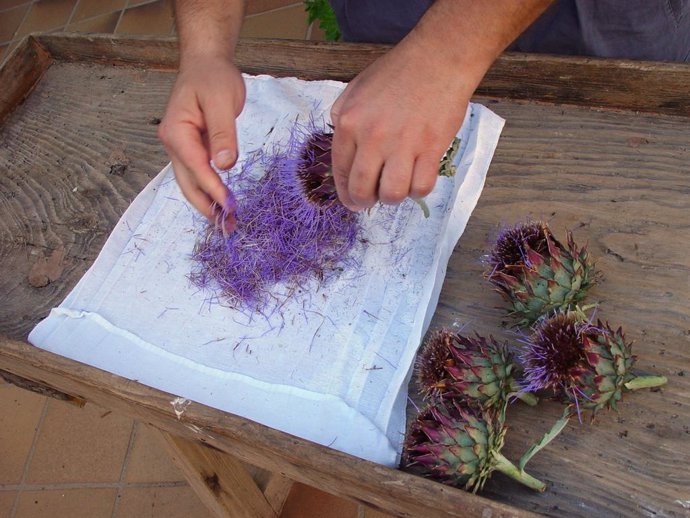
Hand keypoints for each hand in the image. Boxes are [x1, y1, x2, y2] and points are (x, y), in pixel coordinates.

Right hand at [158, 54, 245, 222]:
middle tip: (228, 226)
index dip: (213, 189)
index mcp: (176, 132)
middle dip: (207, 206)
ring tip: (226, 222)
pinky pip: (198, 174)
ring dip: (207, 203)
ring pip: (191, 182)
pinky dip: (209, 190)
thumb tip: (224, 165)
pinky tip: (221, 203)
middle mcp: (173, 143)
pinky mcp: (192, 148)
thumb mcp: (221, 101)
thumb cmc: (213, 78)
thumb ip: (223, 133)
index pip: (196, 167)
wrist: (205, 63)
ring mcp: (181, 147)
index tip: (230, 207)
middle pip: (187, 183)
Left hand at [330, 35, 474, 210]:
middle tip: (373, 200)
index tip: (352, 201)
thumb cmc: (397, 71)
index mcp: (349, 122)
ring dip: (393, 198)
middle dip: (365, 202)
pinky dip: (418, 189)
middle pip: (362, 190)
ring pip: (392, 194)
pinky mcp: (431, 148)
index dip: (345, 193)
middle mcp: (372, 136)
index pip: (340, 171)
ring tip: (397, 186)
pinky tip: (417, 177)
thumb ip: (343, 118)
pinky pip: (421, 187)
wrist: (438, 58)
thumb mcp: (356, 89)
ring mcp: (403, 144)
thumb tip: (343, 152)